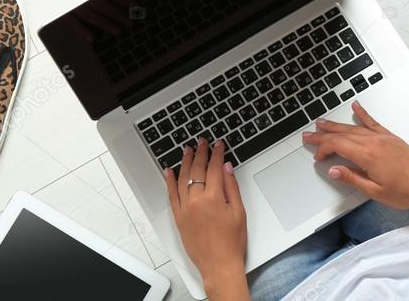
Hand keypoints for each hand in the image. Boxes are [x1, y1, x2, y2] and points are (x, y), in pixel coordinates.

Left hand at [164, 138, 247, 293]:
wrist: (219, 265)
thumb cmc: (232, 242)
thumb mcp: (239, 212)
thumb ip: (232, 187)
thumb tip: (227, 167)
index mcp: (214, 198)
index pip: (215, 168)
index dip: (217, 154)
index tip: (218, 145)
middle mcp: (197, 201)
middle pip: (197, 170)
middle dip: (200, 153)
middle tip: (202, 142)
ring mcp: (185, 209)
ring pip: (182, 179)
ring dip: (185, 162)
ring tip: (187, 150)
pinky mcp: (178, 218)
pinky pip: (171, 195)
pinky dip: (169, 182)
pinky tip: (169, 171)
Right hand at [301, 101, 408, 211]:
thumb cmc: (405, 192)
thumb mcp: (374, 191)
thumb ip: (352, 178)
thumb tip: (333, 171)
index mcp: (368, 156)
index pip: (338, 146)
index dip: (324, 149)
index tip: (318, 157)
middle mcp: (375, 142)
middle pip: (342, 134)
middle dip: (323, 134)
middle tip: (308, 134)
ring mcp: (383, 138)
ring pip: (354, 128)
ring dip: (336, 125)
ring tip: (322, 122)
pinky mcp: (391, 138)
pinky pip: (373, 123)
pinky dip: (363, 114)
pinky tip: (356, 107)